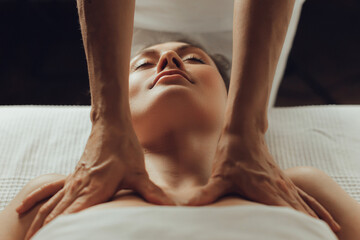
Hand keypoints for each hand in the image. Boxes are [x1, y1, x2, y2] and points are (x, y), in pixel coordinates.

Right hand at [17, 122, 175, 239]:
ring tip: (30, 239)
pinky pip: (51, 196)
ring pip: (51, 207)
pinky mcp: (73, 177)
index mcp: (95, 189)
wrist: (110, 125)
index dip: (65, 233)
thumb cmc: (124, 147)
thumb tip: (168, 206)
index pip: (74, 217)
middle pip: (57, 216)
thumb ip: (150, 192)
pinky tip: (26, 210)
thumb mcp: (138, 171)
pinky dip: (39, 207)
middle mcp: (79, 187)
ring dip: (41, 224)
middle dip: (48, 234)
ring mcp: (73, 182)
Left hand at [183, 132, 340, 232]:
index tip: (303, 238)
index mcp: (265, 191)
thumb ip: (207, 193)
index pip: (285, 216)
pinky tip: (325, 216)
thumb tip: (188, 205)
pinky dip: (316, 207)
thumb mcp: (218, 175)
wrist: (243, 130)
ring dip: (318, 221)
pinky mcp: (283, 178)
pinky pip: (305, 196)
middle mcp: (279, 188)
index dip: (295, 230)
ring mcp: (283, 183)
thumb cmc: (231, 153)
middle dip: (309, 230)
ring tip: (332, 234)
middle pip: (300, 214)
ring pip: (306, 205)